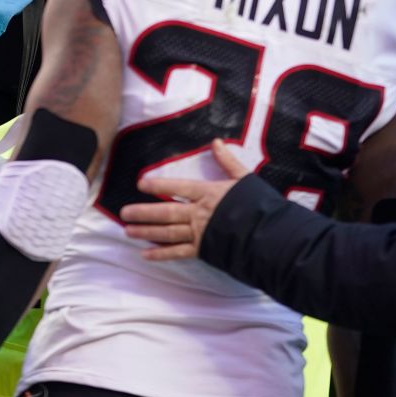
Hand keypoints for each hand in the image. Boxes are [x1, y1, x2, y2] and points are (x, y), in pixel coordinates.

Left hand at [119, 139, 249, 260]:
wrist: (272, 236)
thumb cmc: (260, 206)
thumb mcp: (245, 179)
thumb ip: (227, 162)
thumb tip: (216, 142)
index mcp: (208, 193)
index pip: (178, 186)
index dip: (158, 184)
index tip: (140, 184)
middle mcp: (199, 213)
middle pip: (166, 211)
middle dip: (143, 212)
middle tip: (123, 212)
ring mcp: (200, 233)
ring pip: (167, 232)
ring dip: (146, 232)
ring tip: (128, 231)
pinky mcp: (204, 250)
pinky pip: (178, 253)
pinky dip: (161, 254)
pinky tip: (145, 254)